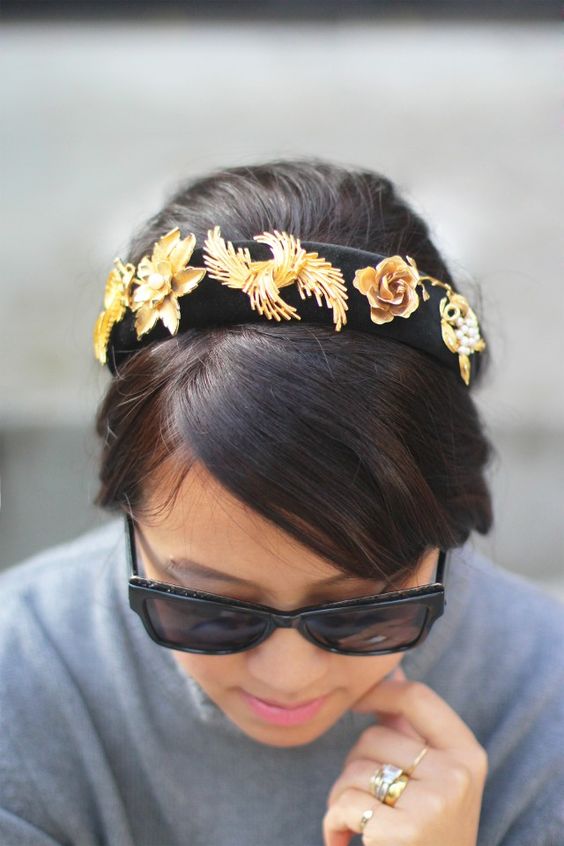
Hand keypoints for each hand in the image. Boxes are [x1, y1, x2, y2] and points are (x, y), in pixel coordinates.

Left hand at [322, 667, 487, 845]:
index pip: (416, 697)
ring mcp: (435, 803)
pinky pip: (346, 803)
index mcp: (467, 754)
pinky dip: (334, 824)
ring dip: (341, 797)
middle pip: (374, 735)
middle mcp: (457, 775)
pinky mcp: (406, 832)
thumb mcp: (434, 777)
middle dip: (356, 764)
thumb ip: (413, 727)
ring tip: (360, 823)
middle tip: (370, 800)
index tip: (355, 701)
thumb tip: (392, 664)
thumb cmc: (427, 831)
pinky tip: (345, 842)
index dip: (379, 691)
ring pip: (354, 769)